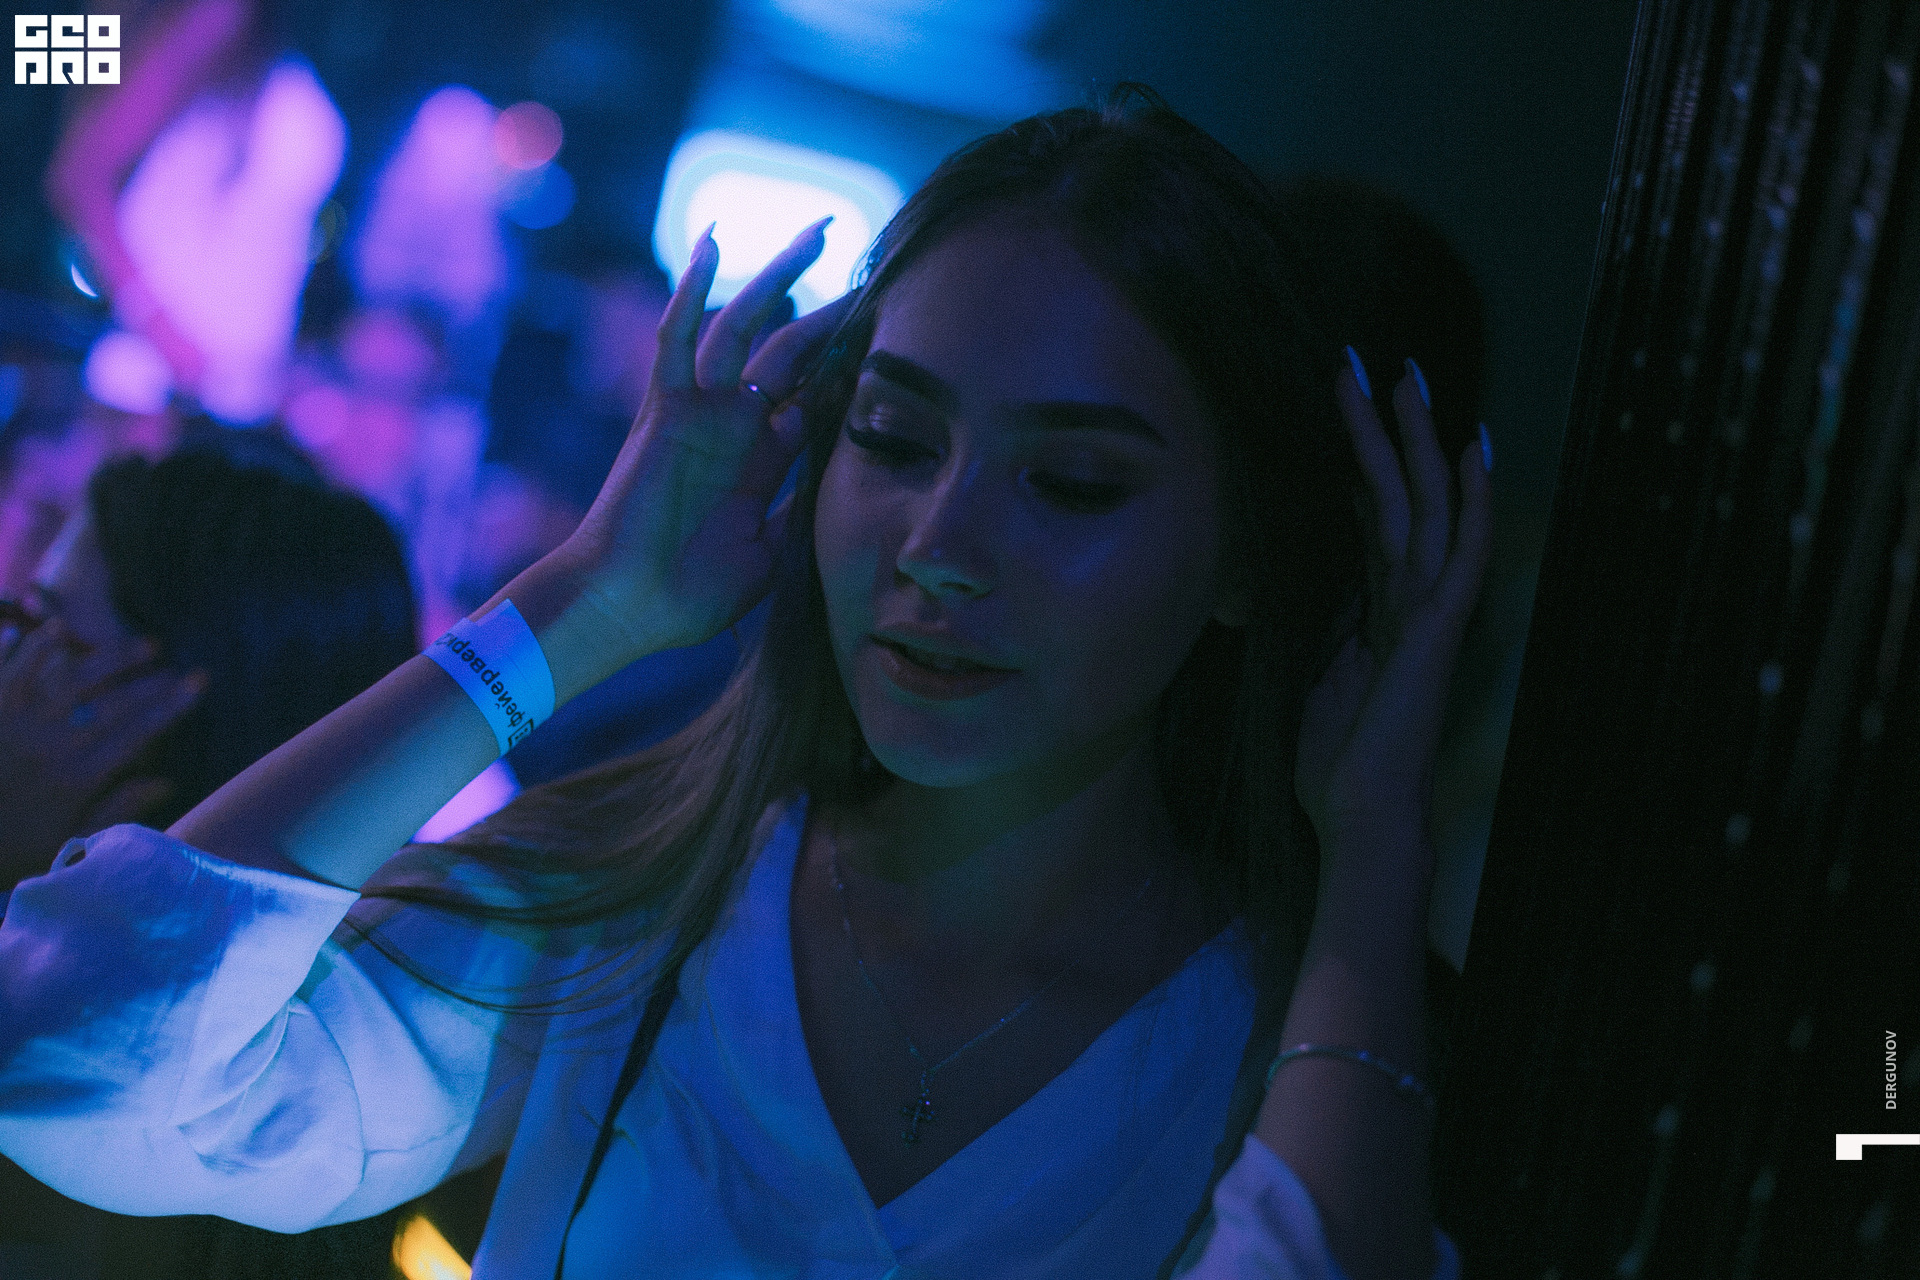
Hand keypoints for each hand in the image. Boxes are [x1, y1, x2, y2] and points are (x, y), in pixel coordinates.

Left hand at [0, 616, 206, 886]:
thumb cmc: (9, 847)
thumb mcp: (67, 843)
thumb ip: (114, 812)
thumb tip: (164, 782)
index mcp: (74, 779)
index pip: (136, 735)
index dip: (170, 707)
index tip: (197, 684)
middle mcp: (49, 747)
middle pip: (111, 706)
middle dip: (149, 682)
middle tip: (177, 663)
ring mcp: (14, 725)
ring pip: (68, 682)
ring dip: (105, 659)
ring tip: (138, 643)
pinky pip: (8, 673)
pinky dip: (24, 649)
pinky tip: (46, 627)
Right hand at [561, 220, 857, 656]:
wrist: (628, 607)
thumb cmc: (692, 593)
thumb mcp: (774, 553)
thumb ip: (805, 509)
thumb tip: (854, 480)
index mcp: (763, 458)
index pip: (818, 394)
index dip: (856, 363)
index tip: (899, 331)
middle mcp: (734, 424)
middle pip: (792, 350)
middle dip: (832, 312)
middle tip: (876, 271)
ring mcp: (700, 411)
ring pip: (745, 326)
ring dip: (779, 279)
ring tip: (820, 235)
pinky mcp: (665, 409)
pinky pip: (677, 339)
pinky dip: (692, 291)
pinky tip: (713, 244)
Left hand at [1293, 362, 1490, 862]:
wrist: (1360, 816)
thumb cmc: (1335, 764)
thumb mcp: (1311, 677)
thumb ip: (1319, 627)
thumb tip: (1300, 584)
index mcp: (1380, 612)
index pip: (1374, 518)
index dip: (1360, 461)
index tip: (1342, 407)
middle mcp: (1412, 602)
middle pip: (1402, 496)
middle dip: (1385, 430)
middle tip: (1368, 363)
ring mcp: (1431, 612)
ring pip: (1427, 506)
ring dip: (1417, 442)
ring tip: (1408, 378)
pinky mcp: (1439, 629)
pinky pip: (1461, 552)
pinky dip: (1472, 500)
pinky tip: (1474, 448)